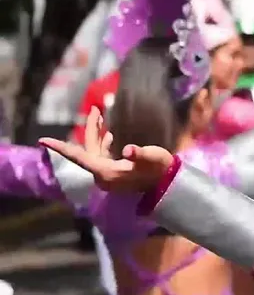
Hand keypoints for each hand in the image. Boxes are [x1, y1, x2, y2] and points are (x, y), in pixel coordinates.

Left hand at [38, 107, 173, 192]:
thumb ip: (139, 153)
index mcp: (106, 172)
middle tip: (94, 109)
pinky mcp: (116, 175)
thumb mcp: (152, 158)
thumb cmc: (160, 170)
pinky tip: (109, 136)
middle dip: (91, 129)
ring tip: (100, 116)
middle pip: (89, 150)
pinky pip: (103, 157)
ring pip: (96, 152)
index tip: (43, 140)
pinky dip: (103, 144)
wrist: (169, 185)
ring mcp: (109, 176)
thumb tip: (128, 150)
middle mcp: (103, 175)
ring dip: (97, 135)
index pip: (79, 157)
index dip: (60, 148)